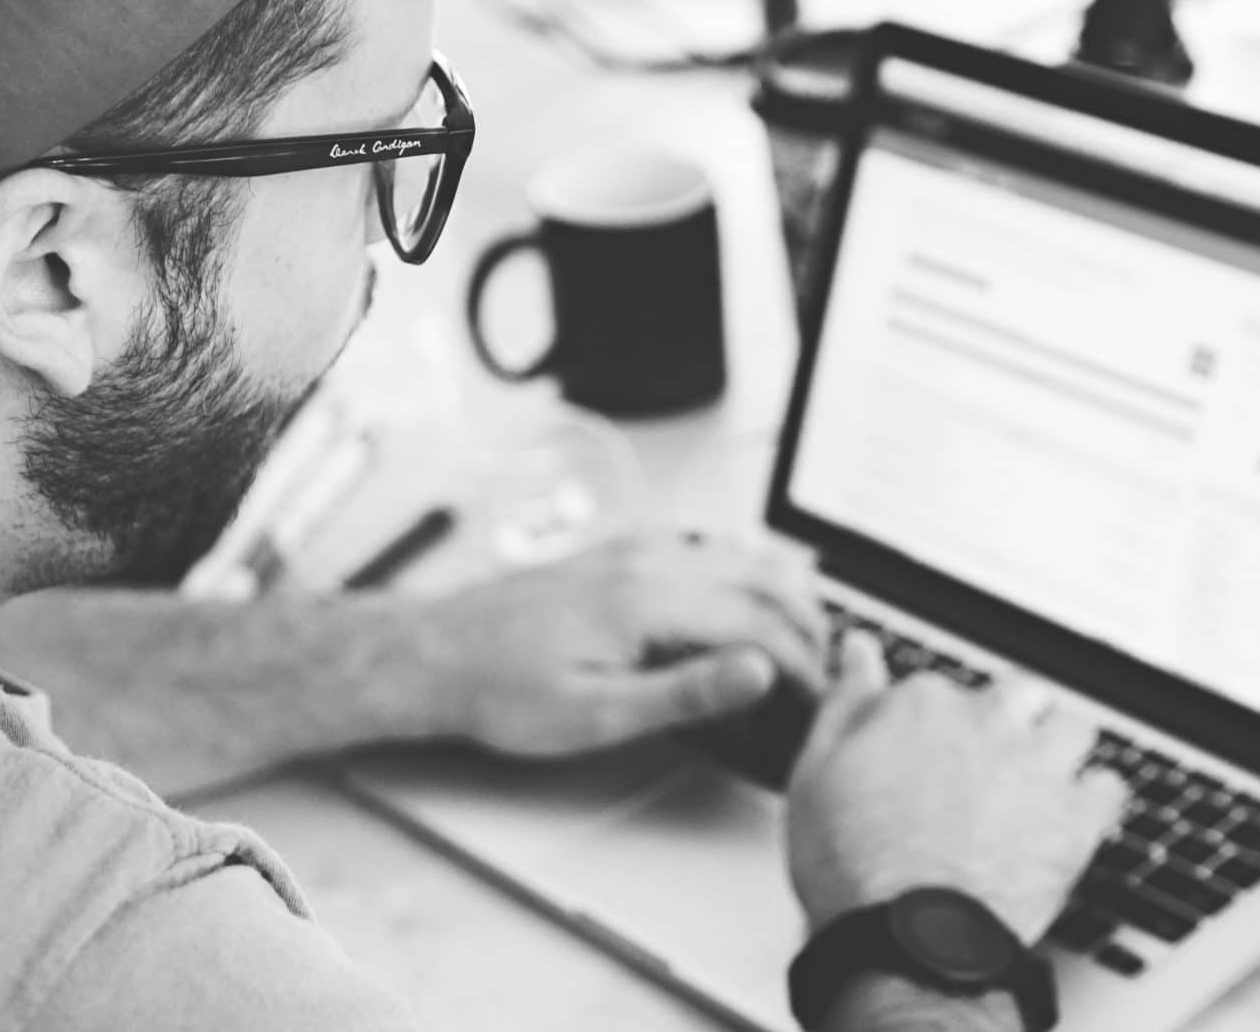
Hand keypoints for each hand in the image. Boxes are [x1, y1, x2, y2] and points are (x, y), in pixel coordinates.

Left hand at [412, 529, 827, 756]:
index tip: (818, 698)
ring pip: (736, 552)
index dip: (803, 664)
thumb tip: (758, 672)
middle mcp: (645, 561)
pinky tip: (742, 593)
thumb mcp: (597, 714)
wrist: (433, 655)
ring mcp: (630, 550)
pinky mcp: (615, 553)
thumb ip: (685, 692)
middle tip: (826, 668)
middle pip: (760, 577)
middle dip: (806, 623)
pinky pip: (700, 546)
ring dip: (779, 590)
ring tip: (802, 635)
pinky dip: (741, 569)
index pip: (760, 622)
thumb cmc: (501, 691)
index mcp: (648, 600)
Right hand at [785, 634, 1129, 942]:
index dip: (936, 726)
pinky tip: (1071, 818)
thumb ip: (846, 701)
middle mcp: (986, 722)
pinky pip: (1108, 787)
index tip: (929, 756)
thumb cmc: (852, 864)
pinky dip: (1094, 800)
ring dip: (1060, 749)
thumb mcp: (816, 771)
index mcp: (922, 704)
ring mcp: (1036, 767)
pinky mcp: (1074, 818)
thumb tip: (859, 649)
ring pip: (1073, 727)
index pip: (940, 688)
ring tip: (1039, 783)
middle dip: (1012, 719)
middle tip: (993, 762)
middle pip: (1020, 692)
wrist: (906, 938)